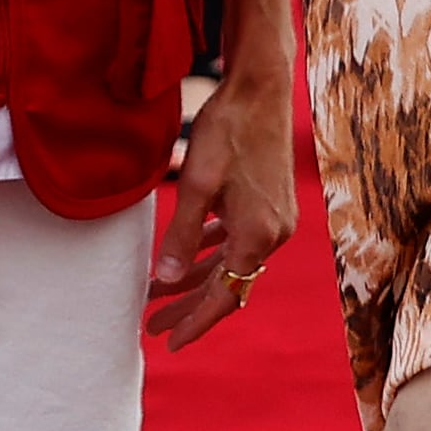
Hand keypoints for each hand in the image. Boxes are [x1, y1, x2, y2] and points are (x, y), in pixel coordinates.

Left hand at [142, 55, 297, 349]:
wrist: (261, 87)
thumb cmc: (227, 129)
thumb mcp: (196, 184)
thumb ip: (182, 236)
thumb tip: (167, 280)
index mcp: (258, 234)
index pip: (225, 295)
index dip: (196, 322)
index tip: (170, 343)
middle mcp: (274, 233)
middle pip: (229, 284)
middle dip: (190, 306)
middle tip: (153, 325)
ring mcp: (276, 218)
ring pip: (232, 262)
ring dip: (198, 278)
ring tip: (160, 294)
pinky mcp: (272, 202)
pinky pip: (240, 239)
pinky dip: (213, 251)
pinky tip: (190, 254)